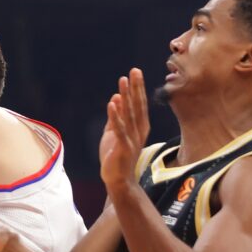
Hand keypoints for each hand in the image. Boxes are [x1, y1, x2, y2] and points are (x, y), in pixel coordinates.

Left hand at [99, 68, 149, 192]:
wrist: (118, 181)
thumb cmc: (116, 158)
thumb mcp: (114, 134)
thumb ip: (115, 118)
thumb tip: (115, 100)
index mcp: (138, 127)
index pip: (139, 104)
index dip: (137, 88)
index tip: (135, 72)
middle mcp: (138, 131)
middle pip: (137, 106)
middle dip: (135, 88)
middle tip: (134, 70)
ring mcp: (132, 139)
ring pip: (129, 114)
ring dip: (125, 97)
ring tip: (122, 82)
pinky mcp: (123, 147)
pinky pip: (119, 129)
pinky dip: (115, 116)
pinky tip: (112, 103)